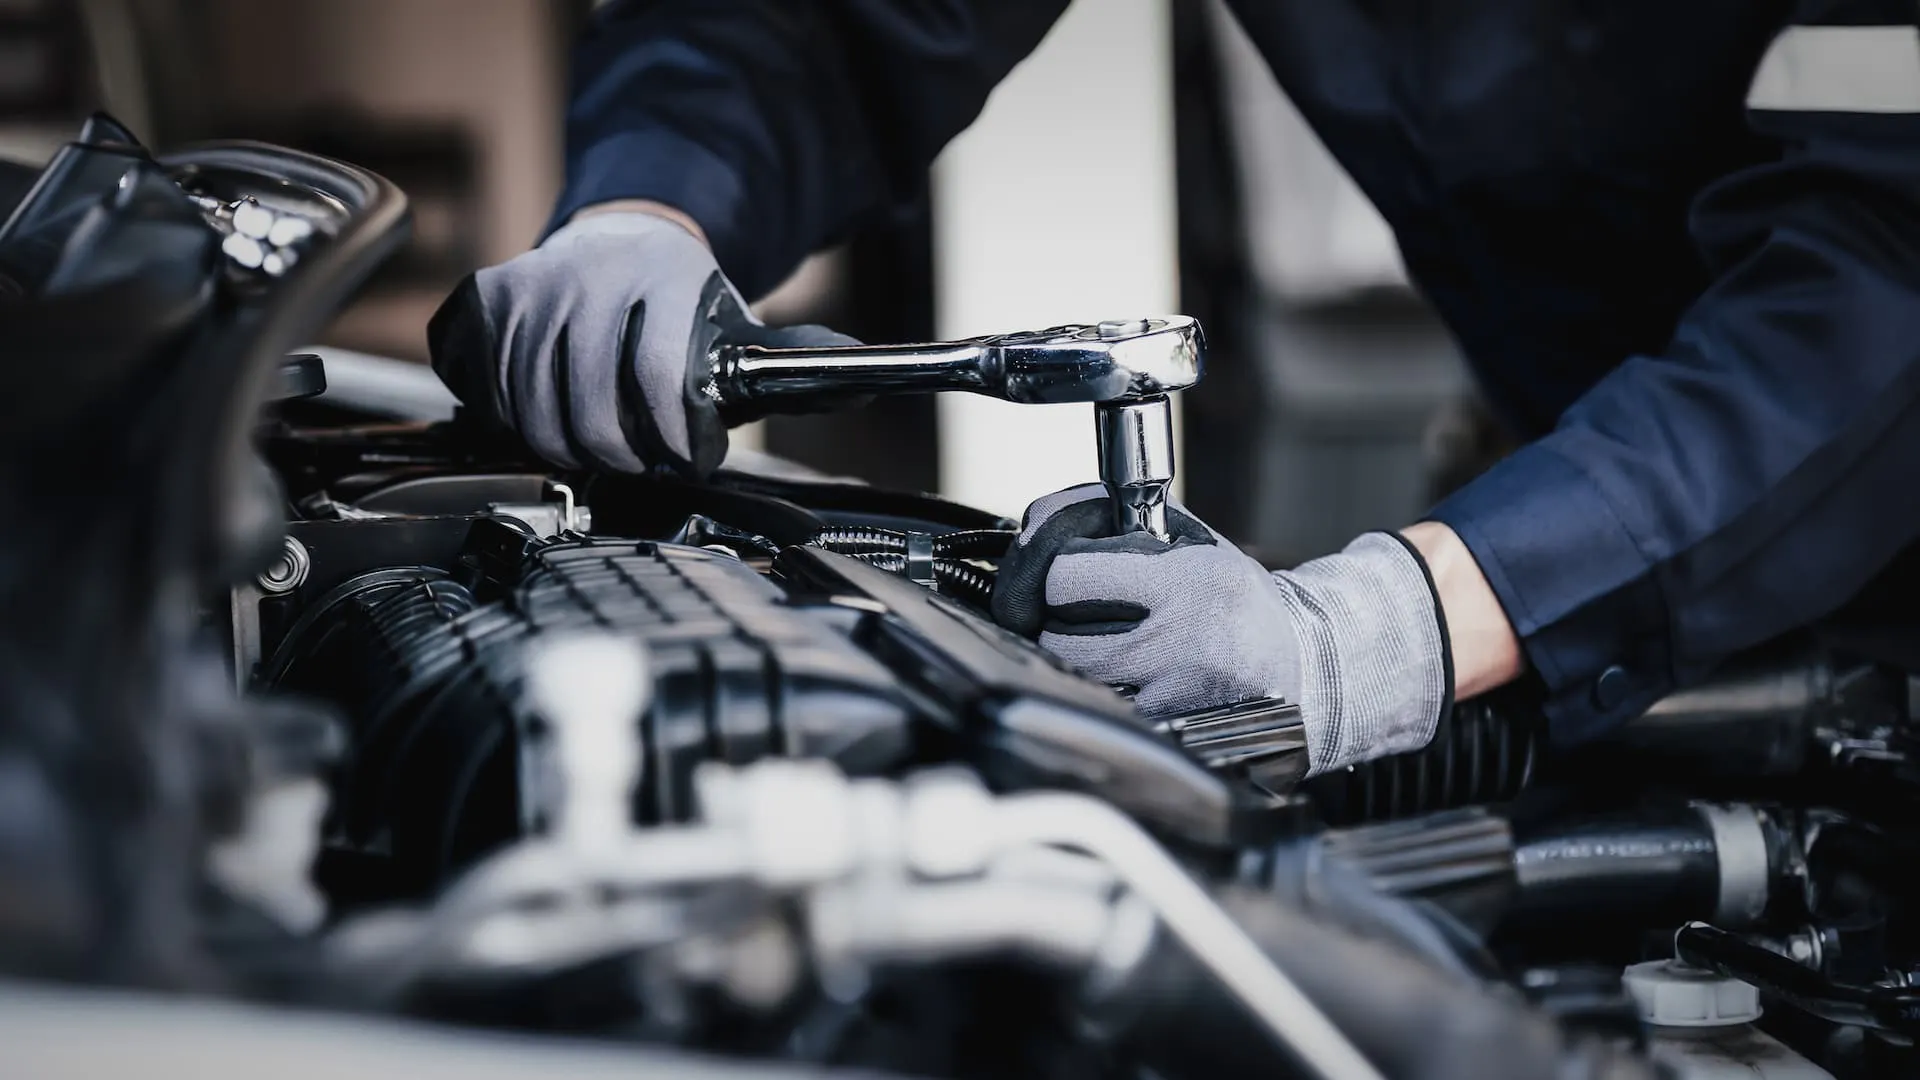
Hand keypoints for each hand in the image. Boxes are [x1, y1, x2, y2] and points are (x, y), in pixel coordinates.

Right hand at [427, 206, 856, 477]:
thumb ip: (799, 363)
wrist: (623, 239)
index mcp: (663, 279)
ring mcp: (530, 287)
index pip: (660, 380)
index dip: (673, 440)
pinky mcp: (485, 303)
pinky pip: (486, 393)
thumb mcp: (743, 330)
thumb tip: (868, 381)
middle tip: (643, 463)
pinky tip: (550, 414)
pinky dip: (514, 421)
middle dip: (623, 459)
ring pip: (532, 414)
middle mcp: (589, 276)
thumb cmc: (685, 307)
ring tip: (602, 443)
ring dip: (567, 448)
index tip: (686, 459)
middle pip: (589, 414)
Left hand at [991, 484, 1451, 775]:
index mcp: (1183, 583)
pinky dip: (1100, 698)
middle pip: (1060, 639)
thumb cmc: (1239, 602)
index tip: (1062, 576)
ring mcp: (1174, 693)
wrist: (1305, 665)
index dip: (1053, 574)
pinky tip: (1119, 682)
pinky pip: (1107, 712)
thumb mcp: (1196, 546)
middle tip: (1067, 617)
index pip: (1069, 577)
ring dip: (1070, 664)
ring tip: (1095, 647)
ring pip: (1077, 682)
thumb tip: (1048, 516)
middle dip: (1052, 625)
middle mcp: (1178, 640)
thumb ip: (1128, 526)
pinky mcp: (1172, 730)